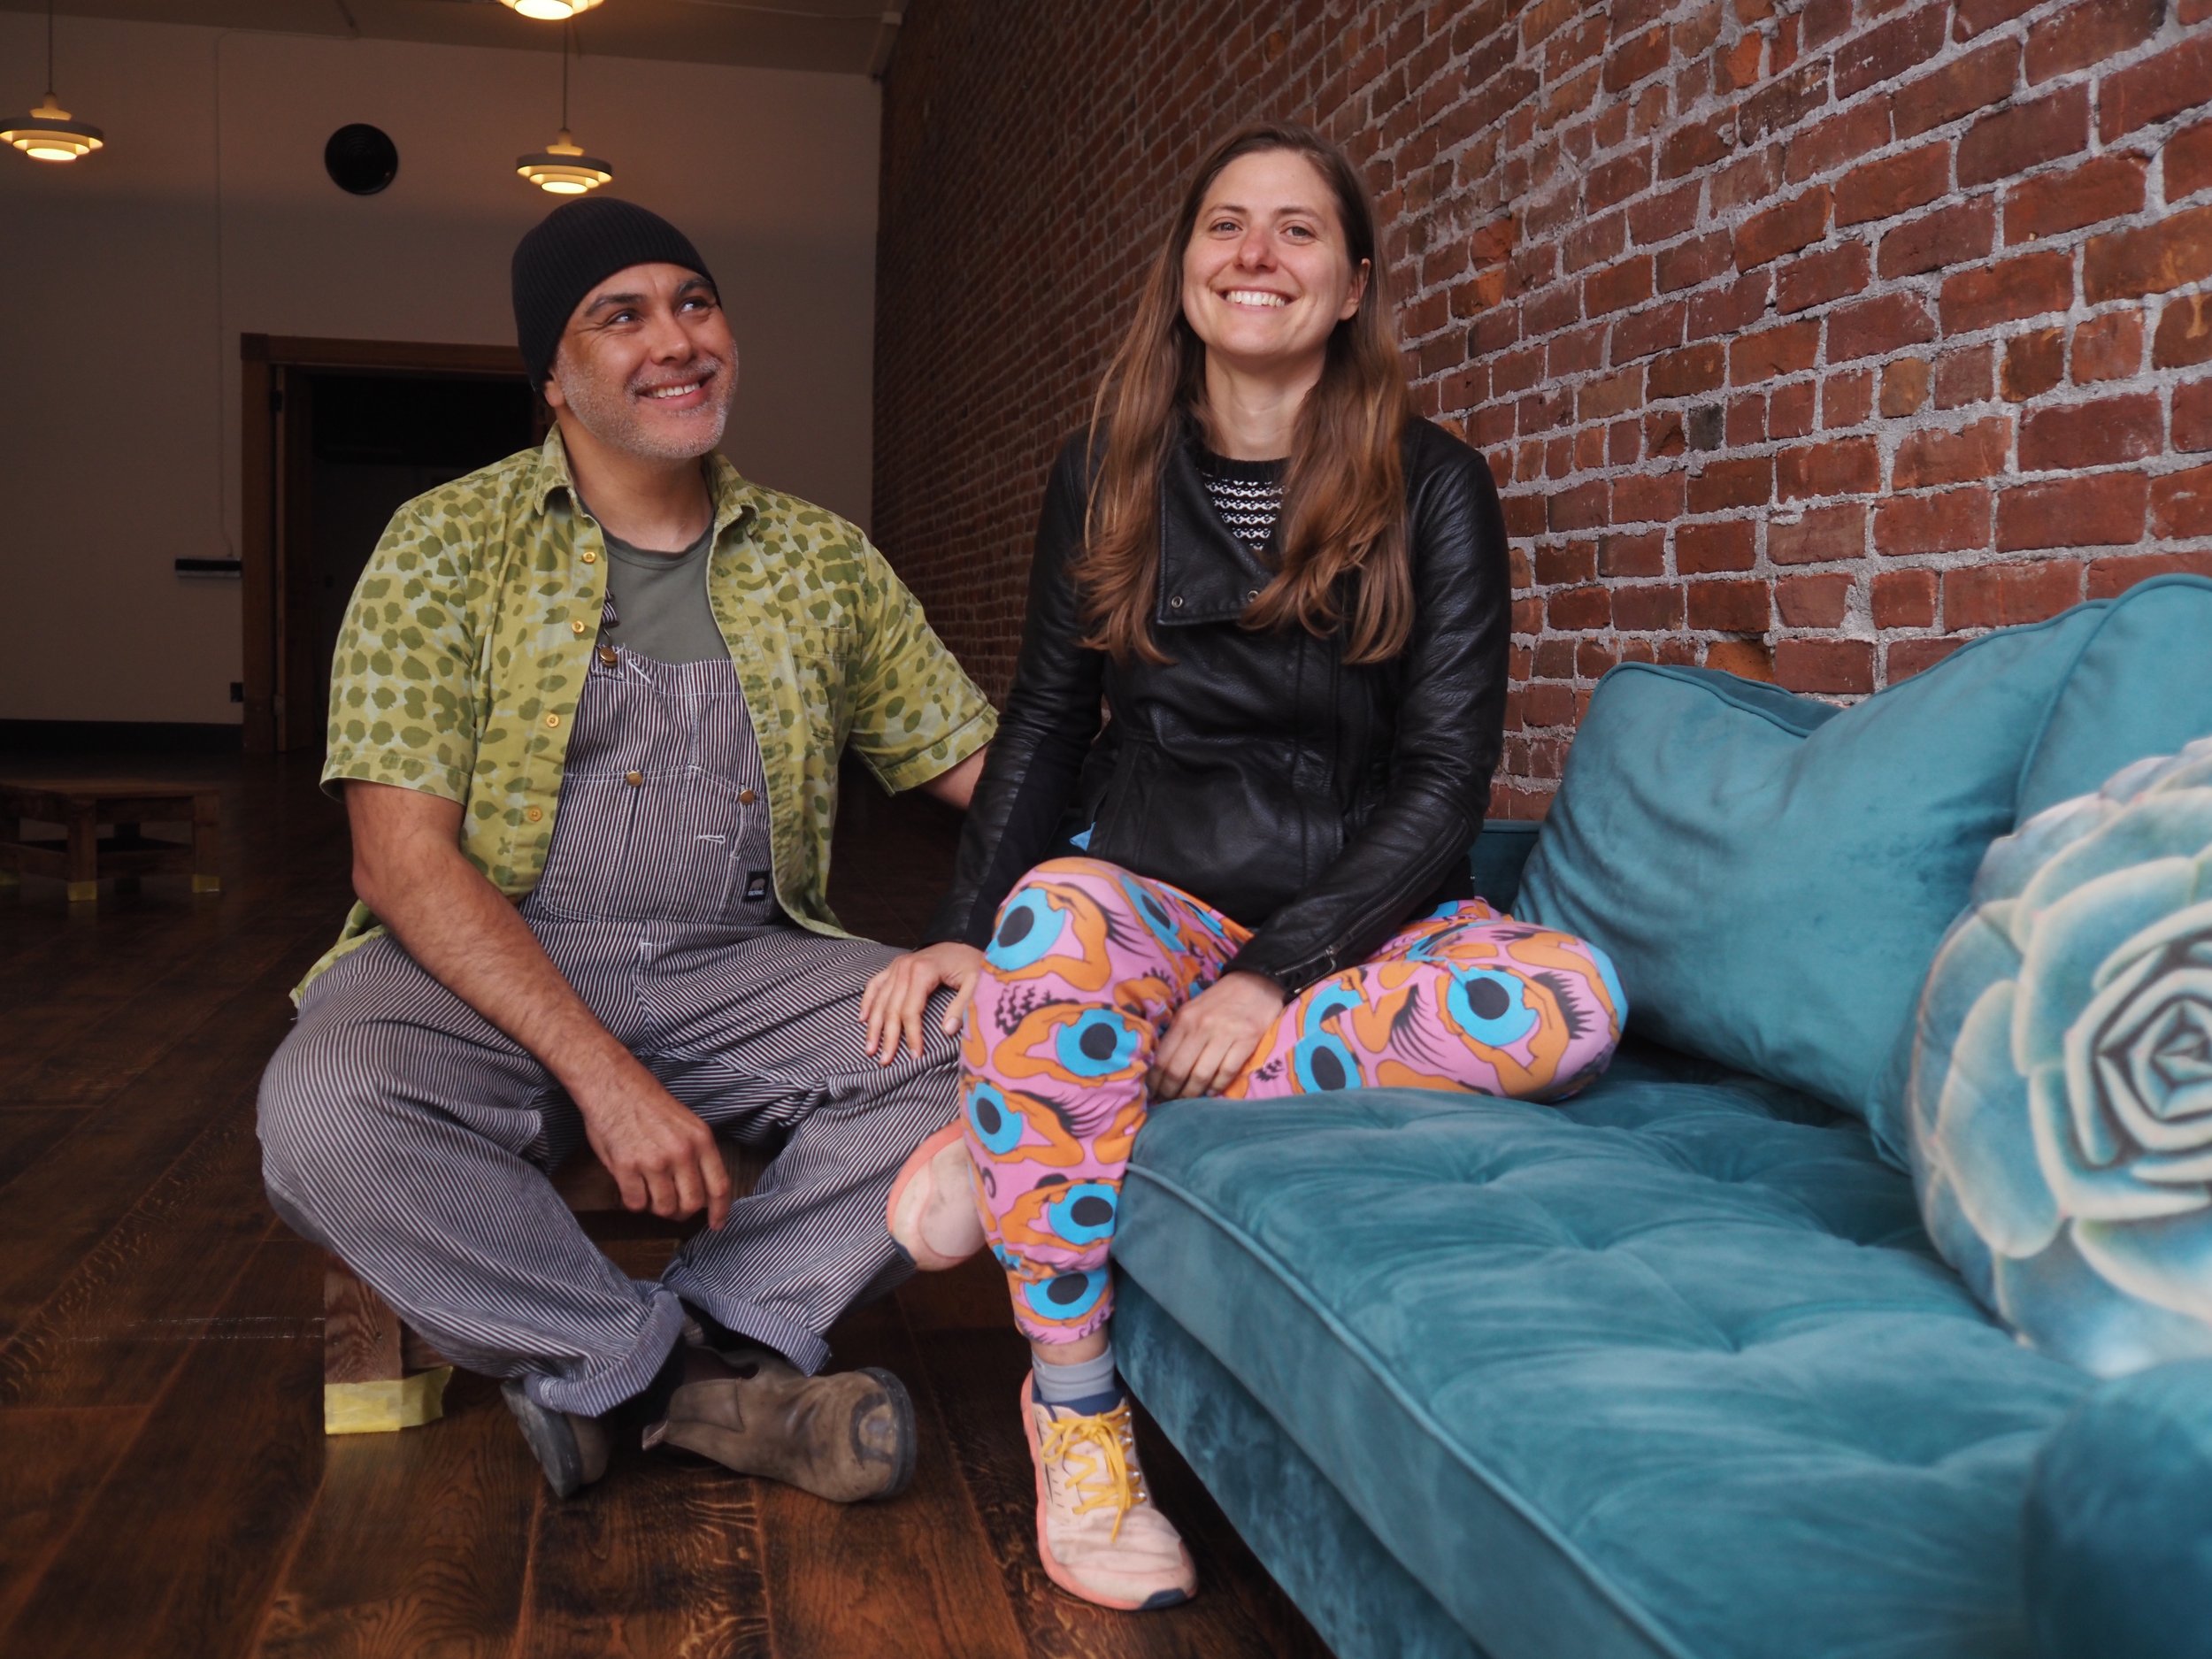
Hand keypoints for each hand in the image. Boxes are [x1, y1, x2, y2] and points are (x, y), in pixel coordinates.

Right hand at [575, 1060, 731, 1228]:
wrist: (614, 1084)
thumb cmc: (648, 1103)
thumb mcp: (686, 1123)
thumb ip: (696, 1155)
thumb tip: (700, 1190)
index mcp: (701, 1139)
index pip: (719, 1185)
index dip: (720, 1211)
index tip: (717, 1225)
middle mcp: (682, 1152)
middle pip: (692, 1204)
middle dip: (681, 1212)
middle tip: (671, 1207)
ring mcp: (654, 1161)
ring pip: (664, 1208)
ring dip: (656, 1207)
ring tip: (648, 1190)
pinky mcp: (626, 1167)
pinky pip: (636, 1203)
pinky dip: (634, 1201)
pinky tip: (631, 1185)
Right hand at [861, 942, 987, 1062]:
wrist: (963, 939)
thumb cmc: (969, 961)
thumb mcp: (975, 981)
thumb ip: (962, 1005)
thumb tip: (947, 1031)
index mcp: (923, 972)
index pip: (911, 1010)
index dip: (912, 1035)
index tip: (914, 1056)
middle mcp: (904, 968)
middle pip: (891, 1008)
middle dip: (887, 1037)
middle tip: (884, 1060)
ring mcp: (896, 966)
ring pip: (879, 1000)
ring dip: (873, 1026)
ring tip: (870, 1048)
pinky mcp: (894, 966)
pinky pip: (874, 984)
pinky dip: (867, 1001)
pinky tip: (863, 1019)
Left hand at [1152, 971, 1286, 1099]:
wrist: (1256, 982)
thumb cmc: (1220, 999)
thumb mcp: (1192, 1009)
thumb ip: (1178, 1033)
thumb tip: (1161, 1066)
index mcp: (1184, 1019)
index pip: (1163, 1058)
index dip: (1155, 1081)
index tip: (1152, 1093)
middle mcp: (1201, 1027)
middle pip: (1178, 1070)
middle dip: (1170, 1092)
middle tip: (1167, 1103)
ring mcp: (1225, 1034)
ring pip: (1201, 1075)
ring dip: (1192, 1094)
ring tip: (1187, 1102)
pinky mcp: (1246, 1041)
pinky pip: (1226, 1072)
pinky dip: (1216, 1087)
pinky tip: (1211, 1092)